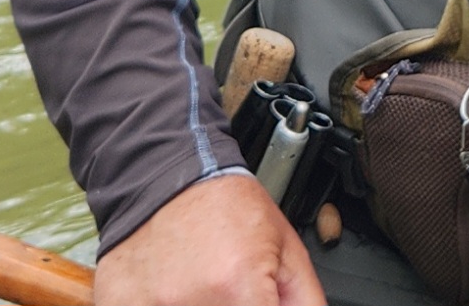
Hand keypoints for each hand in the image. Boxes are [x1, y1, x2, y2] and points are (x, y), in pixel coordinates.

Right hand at [94, 172, 325, 305]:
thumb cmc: (227, 208)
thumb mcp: (286, 248)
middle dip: (236, 305)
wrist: (165, 176)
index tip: (262, 303)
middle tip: (231, 291)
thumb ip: (303, 299)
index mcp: (239, 289)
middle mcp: (190, 304)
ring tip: (202, 286)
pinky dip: (165, 304)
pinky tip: (174, 290)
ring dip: (201, 303)